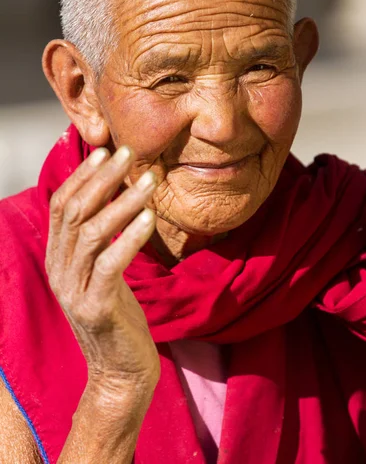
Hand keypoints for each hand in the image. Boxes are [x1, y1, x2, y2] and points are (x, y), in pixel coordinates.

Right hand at [46, 145, 159, 393]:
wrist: (120, 370)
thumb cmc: (117, 314)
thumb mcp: (102, 271)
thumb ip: (100, 239)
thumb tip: (116, 196)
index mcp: (59, 258)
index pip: (61, 205)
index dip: (82, 176)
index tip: (105, 151)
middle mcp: (60, 270)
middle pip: (75, 212)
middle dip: (103, 178)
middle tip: (129, 152)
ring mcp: (74, 290)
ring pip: (92, 232)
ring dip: (122, 201)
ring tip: (149, 180)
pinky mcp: (96, 307)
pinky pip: (111, 263)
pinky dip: (130, 236)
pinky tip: (149, 217)